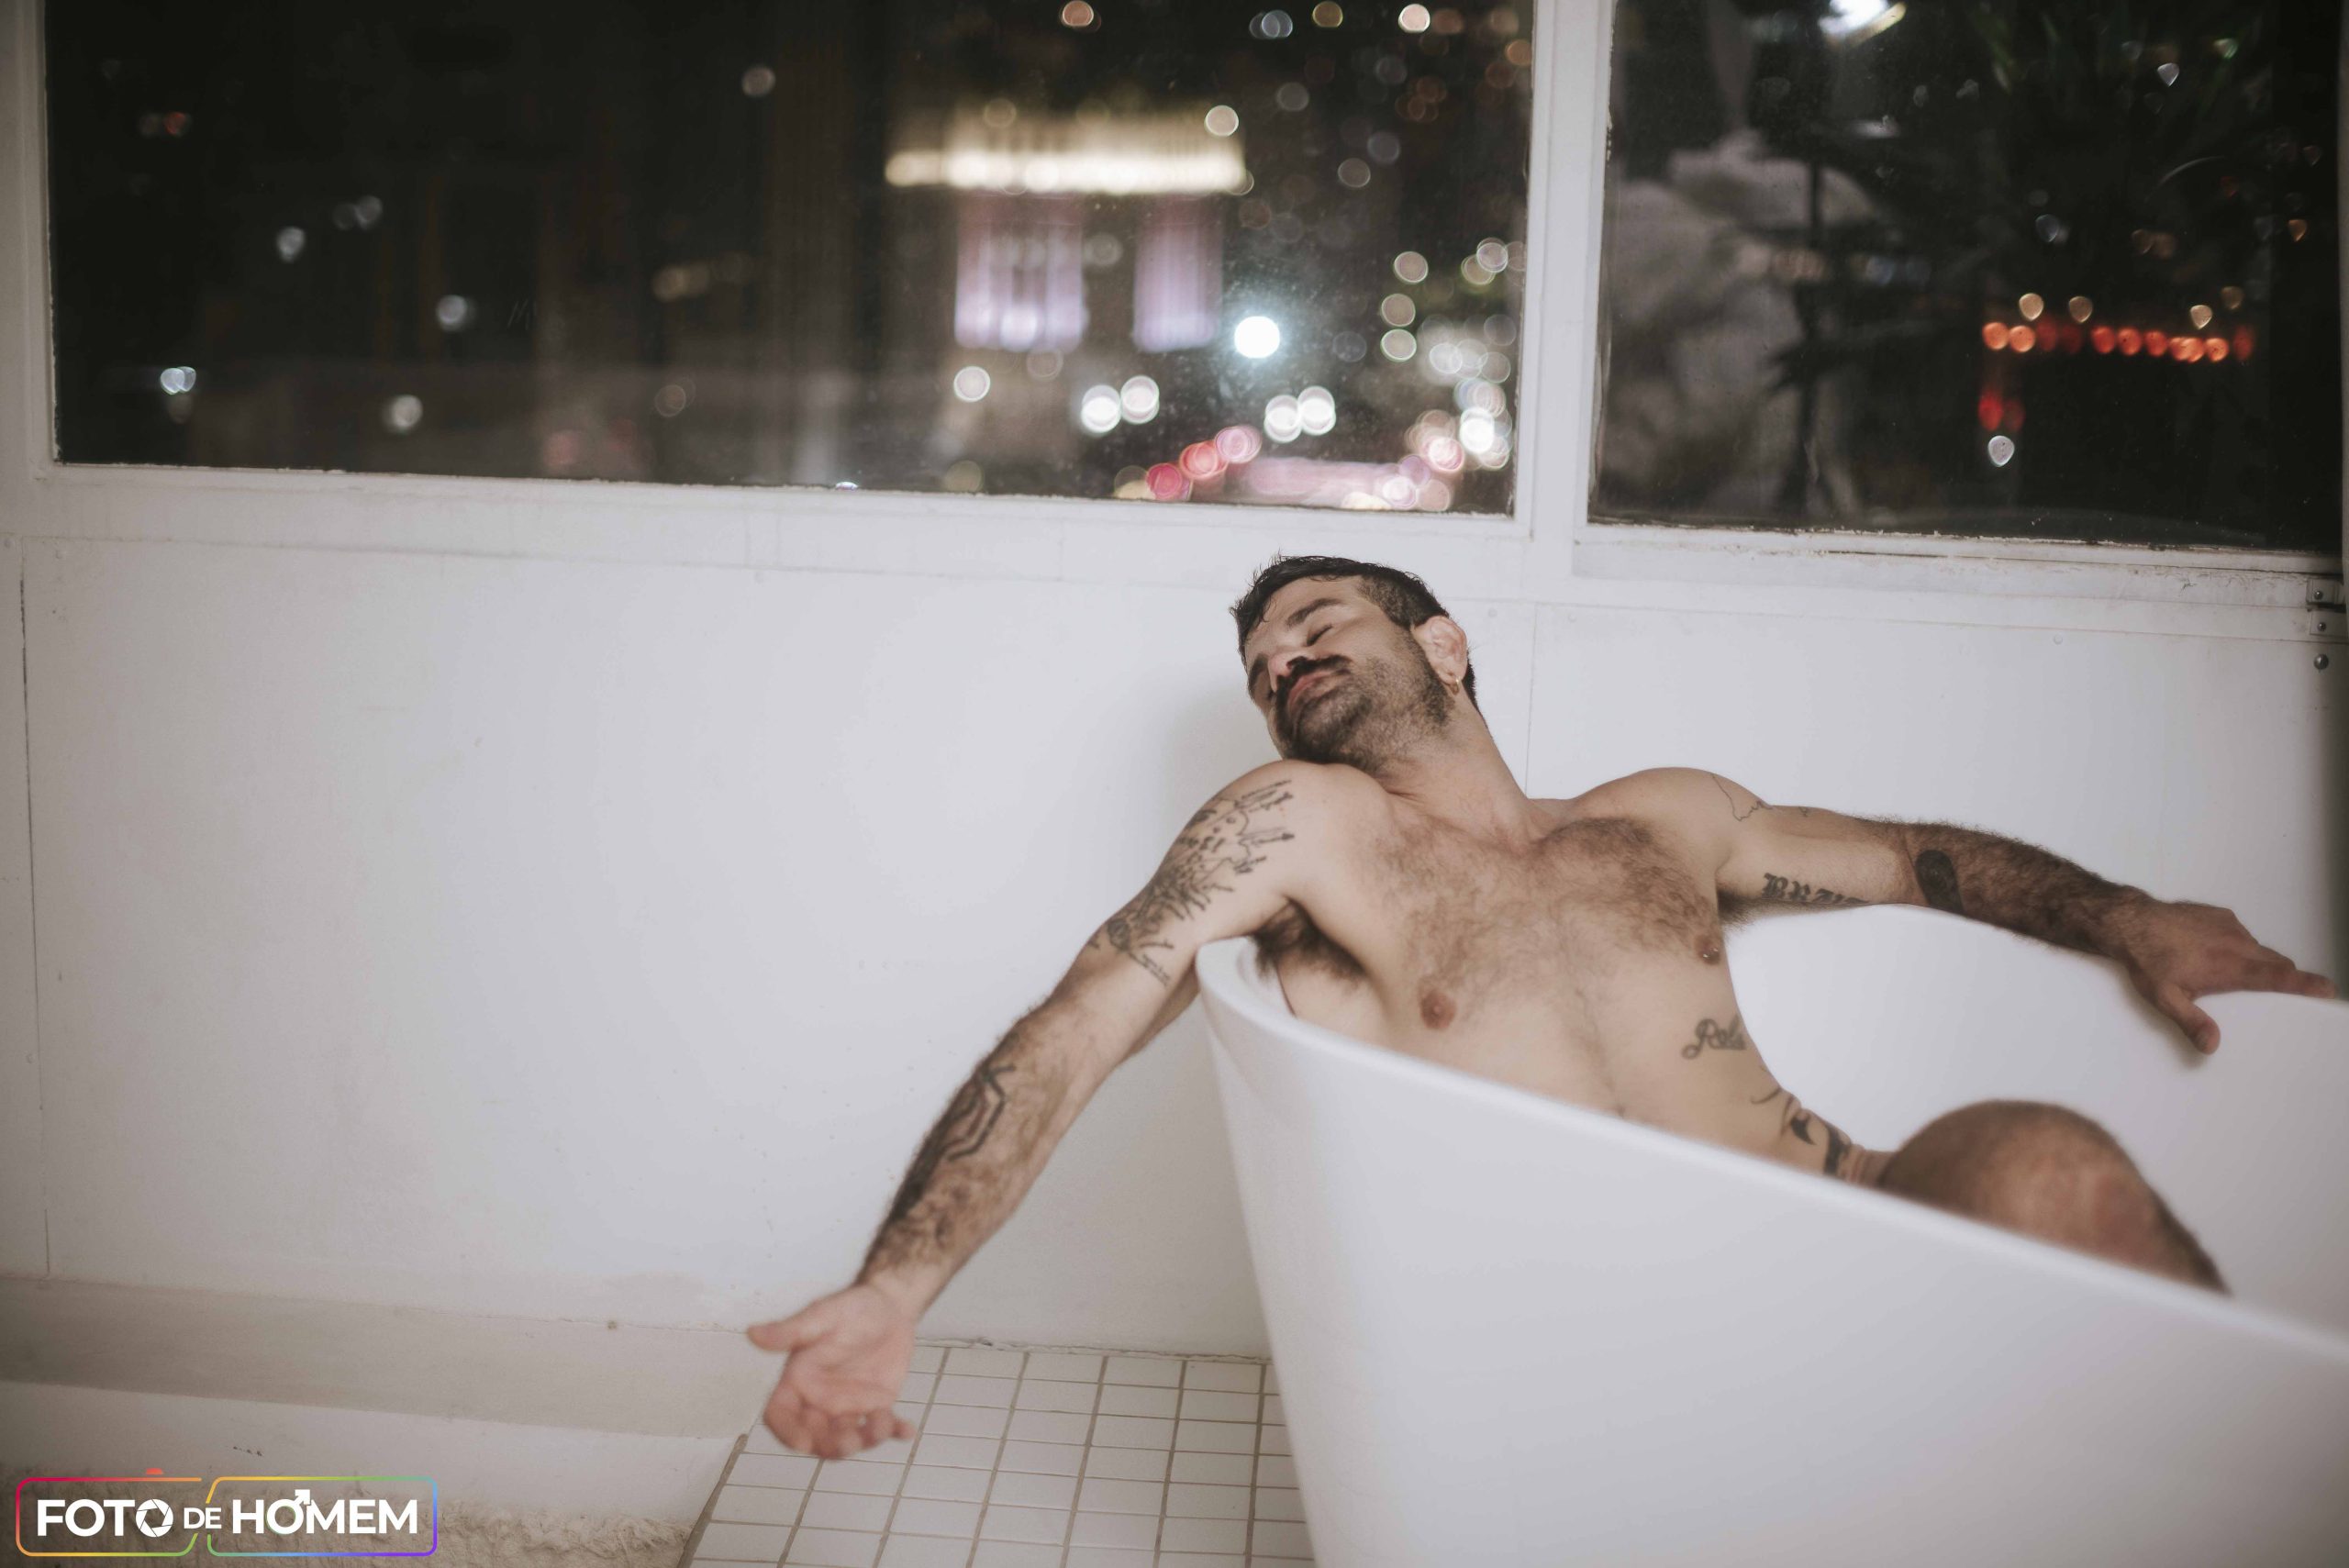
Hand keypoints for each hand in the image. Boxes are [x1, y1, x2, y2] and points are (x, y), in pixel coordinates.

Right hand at [747, 1283, 920, 1457]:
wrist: (889, 1306)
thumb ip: (791, 1331)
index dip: (787, 1432)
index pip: (780, 1414)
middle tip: (850, 1442)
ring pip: (848, 1438)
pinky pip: (882, 1427)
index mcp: (798, 1380)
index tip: (803, 1443)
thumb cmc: (851, 1308)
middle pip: (815, 1436)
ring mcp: (847, 1407)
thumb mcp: (822, 1316)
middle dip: (830, 1446)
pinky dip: (894, 1432)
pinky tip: (907, 1430)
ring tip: (883, 1424)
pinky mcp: (875, 1407)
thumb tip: (753, 1333)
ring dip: (864, 1441)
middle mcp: (818, 1400)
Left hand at [2110, 898, 2336, 1053]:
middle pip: (2275, 962)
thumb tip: (2212, 1046)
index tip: (2328, 989)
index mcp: (2231, 967)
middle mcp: (2237, 944)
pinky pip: (2240, 933)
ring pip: (2258, 948)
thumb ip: (2191, 1022)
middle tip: (2274, 993)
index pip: (2279, 976)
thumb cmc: (2147, 960)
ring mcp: (2230, 926)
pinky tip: (2211, 951)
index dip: (2306, 983)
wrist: (2131, 921)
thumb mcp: (2165, 998)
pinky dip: (2236, 944)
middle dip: (2281, 976)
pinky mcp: (2220, 914)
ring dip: (2254, 961)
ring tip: (2229, 973)